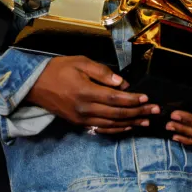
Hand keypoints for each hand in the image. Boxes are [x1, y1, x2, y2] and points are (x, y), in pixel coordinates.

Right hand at [26, 55, 159, 133]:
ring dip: (131, 123)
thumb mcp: (80, 62)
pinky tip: (127, 127)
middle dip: (138, 112)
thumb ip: (102, 72)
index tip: (147, 98)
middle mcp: (85, 109)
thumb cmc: (59, 69)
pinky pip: (101, 129)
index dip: (133, 100)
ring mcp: (82, 119)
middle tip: (155, 110)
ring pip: (111, 124)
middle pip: (117, 114)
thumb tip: (122, 83)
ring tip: (146, 121)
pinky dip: (116, 129)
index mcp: (86, 92)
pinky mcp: (79, 123)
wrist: (35, 85)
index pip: (115, 99)